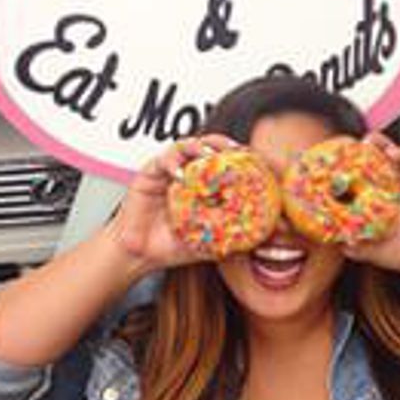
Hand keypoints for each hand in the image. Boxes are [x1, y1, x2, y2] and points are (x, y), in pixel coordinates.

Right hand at [105, 134, 241, 270]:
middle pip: (205, 146)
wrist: (142, 255)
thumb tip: (257, 241)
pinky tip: (179, 175)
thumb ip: (229, 239)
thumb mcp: (207, 243)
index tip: (251, 157)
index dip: (236, 157)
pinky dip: (172, 163)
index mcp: (201, 186)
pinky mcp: (149, 174)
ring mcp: (167, 172)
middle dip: (221, 144)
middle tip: (233, 151)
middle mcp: (185, 174)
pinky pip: (162, 160)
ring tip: (209, 156)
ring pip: (185, 146)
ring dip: (199, 147)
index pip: (221, 162)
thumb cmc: (171, 247)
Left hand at [341, 132, 399, 275]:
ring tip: (370, 141)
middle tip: (348, 144)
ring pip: (390, 156)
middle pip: (370, 161)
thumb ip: (346, 244)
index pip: (353, 178)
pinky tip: (393, 153)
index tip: (330, 161)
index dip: (343, 169)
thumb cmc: (396, 251)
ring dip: (380, 145)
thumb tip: (328, 239)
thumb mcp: (364, 250)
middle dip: (359, 150)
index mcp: (369, 199)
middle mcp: (384, 186)